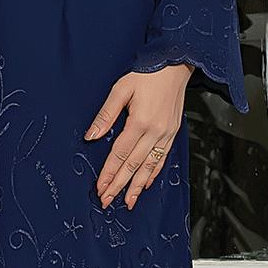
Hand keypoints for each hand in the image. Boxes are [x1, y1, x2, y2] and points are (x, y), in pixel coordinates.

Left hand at [84, 64, 191, 209]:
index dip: (109, 173)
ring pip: (149, 167)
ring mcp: (166, 135)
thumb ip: (106, 115)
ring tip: (128, 201)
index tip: (100, 187)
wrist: (175, 66)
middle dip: (119, 185)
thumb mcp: (120, 89)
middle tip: (107, 200)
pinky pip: (162, 159)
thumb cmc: (147, 74)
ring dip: (137, 186)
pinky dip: (153, 174)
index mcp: (139, 122)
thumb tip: (91, 136)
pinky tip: (146, 184)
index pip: (119, 154)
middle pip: (133, 165)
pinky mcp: (172, 134)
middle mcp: (155, 132)